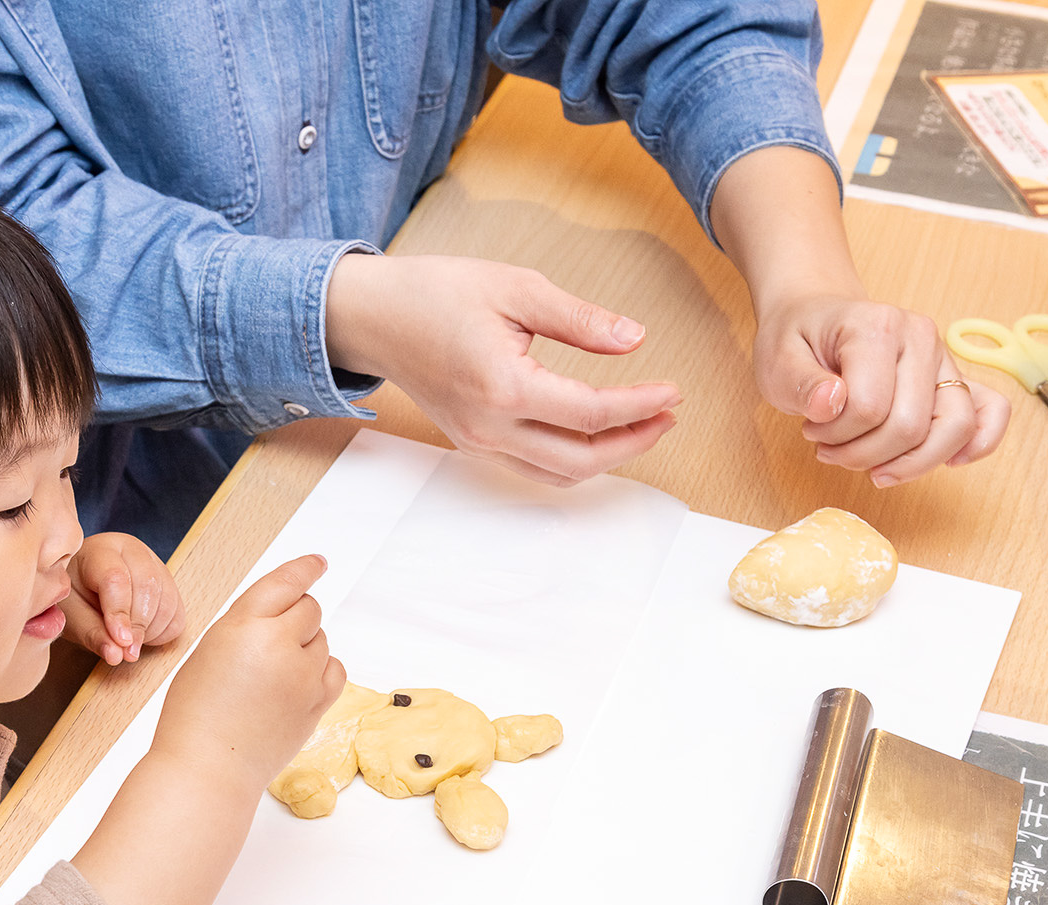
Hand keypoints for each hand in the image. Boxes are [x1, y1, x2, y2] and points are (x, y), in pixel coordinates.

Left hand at [64, 533, 185, 664]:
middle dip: (139, 625)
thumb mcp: (72, 615)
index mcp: (100, 550)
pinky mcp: (169, 582)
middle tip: (127, 652)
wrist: (86, 585)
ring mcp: (155, 563)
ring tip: (128, 642)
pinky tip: (141, 635)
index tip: (121, 642)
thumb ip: (92, 633)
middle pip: (148, 586)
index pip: (115, 578)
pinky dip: (163, 632)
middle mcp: (133, 550)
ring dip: (150, 630)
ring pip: (167, 600)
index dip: (120, 613)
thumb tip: (116, 655)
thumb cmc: (74, 597)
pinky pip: (177, 612)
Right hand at [152, 554, 345, 792]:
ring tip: (272, 674)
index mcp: (242, 625)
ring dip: (305, 647)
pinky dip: (320, 670)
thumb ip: (245, 627)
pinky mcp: (317, 704)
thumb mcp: (209, 651)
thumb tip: (280, 617)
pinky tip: (298, 683)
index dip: (305, 569)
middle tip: (272, 642)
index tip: (319, 563)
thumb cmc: (196, 714)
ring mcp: (302, 677)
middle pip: (309, 610)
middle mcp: (278, 645)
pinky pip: (334, 670)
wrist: (209, 768)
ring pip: (322, 640)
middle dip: (295, 617)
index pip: (285, 583)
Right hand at [326, 254, 679, 485]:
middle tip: (668, 415)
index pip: (590, 414)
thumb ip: (579, 319)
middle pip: (581, 460)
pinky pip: (533, 468)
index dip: (640, 406)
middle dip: (634, 442)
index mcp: (502, 387)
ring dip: (606, 459)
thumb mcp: (515, 287)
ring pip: (558, 475)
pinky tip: (596, 435)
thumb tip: (633, 340)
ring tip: (642, 427)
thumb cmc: (436, 293)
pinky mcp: (473, 442)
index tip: (673, 391)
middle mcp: (489, 427)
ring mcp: (479, 442)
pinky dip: (573, 460)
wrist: (374, 317)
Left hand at [753, 293, 1009, 485]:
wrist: (815, 314)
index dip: (836, 435)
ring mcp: (942, 357)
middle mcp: (919, 338)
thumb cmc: (798, 339)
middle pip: (911, 426)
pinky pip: (991, 410)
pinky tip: (951, 462)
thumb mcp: (776, 360)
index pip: (868, 408)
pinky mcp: (954, 376)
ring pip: (954, 428)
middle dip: (865, 455)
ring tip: (870, 464)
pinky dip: (978, 442)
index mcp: (876, 327)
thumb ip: (800, 384)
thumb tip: (831, 405)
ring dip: (909, 463)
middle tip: (830, 449)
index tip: (811, 429)